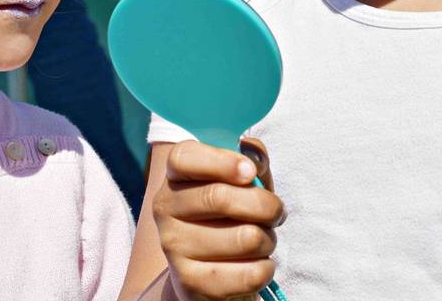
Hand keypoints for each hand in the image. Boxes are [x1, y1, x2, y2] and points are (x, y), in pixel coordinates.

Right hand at [152, 138, 284, 300]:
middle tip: (276, 212)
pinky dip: (265, 268)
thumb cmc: (232, 214)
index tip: (250, 172)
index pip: (184, 158)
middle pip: (219, 197)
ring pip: (243, 237)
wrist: (209, 270)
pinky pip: (248, 273)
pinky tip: (258, 264)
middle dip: (264, 204)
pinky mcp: (190, 283)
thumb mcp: (242, 180)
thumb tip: (256, 160)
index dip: (222, 161)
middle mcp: (166, 209)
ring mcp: (174, 247)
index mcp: (176, 176)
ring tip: (263, 240)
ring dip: (268, 239)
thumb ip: (251, 158)